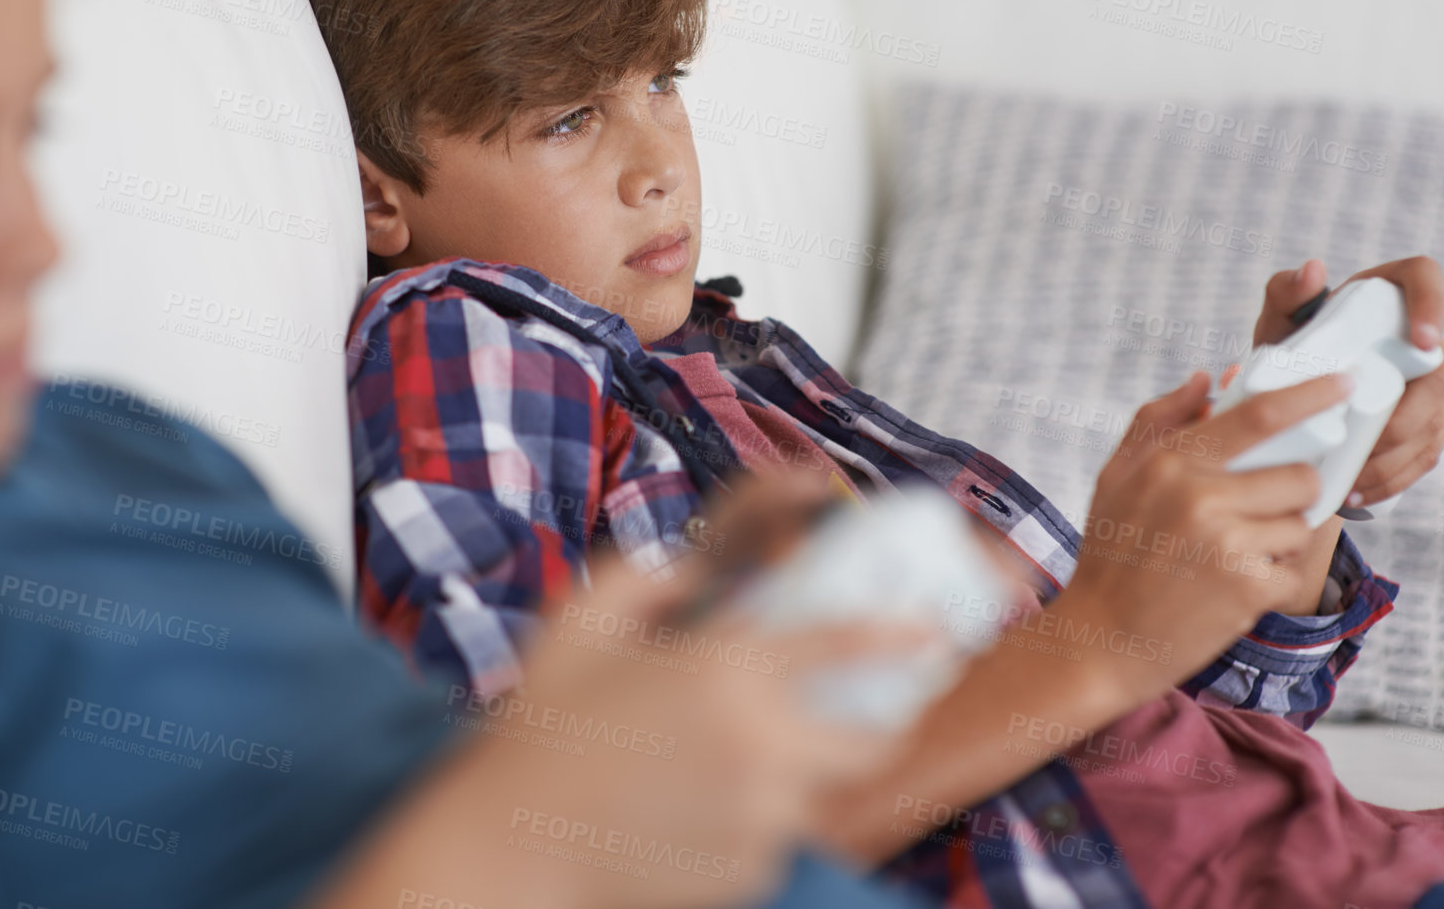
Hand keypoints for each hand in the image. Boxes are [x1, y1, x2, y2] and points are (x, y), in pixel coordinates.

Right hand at [472, 472, 931, 908]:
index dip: (902, 633)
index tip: (935, 631)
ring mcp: (761, 818)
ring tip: (719, 764)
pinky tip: (685, 810)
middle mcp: (762, 746)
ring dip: (796, 773)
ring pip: (817, 792)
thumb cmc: (538, 727)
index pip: (847, 645)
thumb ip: (648, 577)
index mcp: (728, 669)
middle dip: (879, 724)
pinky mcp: (747, 873)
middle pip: (870, 741)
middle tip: (855, 713)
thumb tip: (691, 569)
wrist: (508, 847)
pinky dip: (752, 820)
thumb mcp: (581, 622)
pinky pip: (774, 838)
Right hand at [1063, 368, 1353, 703]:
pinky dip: (1269, 578)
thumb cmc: (1109, 555)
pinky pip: (1291, 567)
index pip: (1258, 414)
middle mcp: (1201, 496)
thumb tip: (1206, 379)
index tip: (1343, 383)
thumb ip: (1157, 421)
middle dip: (1291, 492)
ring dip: (1278, 539)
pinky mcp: (1247, 588)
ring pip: (1300, 523)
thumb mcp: (1116, 477)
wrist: (1100, 639)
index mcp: (1171, 462)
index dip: (1311, 395)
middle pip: (1299, 475)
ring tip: (1232, 555)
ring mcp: (1227, 543)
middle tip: (1257, 512)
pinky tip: (1229, 587)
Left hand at [1254, 256, 1443, 508]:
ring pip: (1429, 427)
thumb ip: (1285, 292)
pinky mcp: (1425, 428)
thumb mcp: (1280, 321)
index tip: (1422, 341)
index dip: (1433, 305)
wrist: (1291, 389)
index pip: (1425, 279)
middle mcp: (1423, 342)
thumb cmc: (1290, 345)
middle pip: (1436, 378)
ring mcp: (1430, 387)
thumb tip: (1312, 271)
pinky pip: (1420, 457)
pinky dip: (1389, 480)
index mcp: (1390, 298)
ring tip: (1350, 478)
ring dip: (1391, 458)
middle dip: (1403, 419)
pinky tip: (1357, 492)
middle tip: (1363, 442)